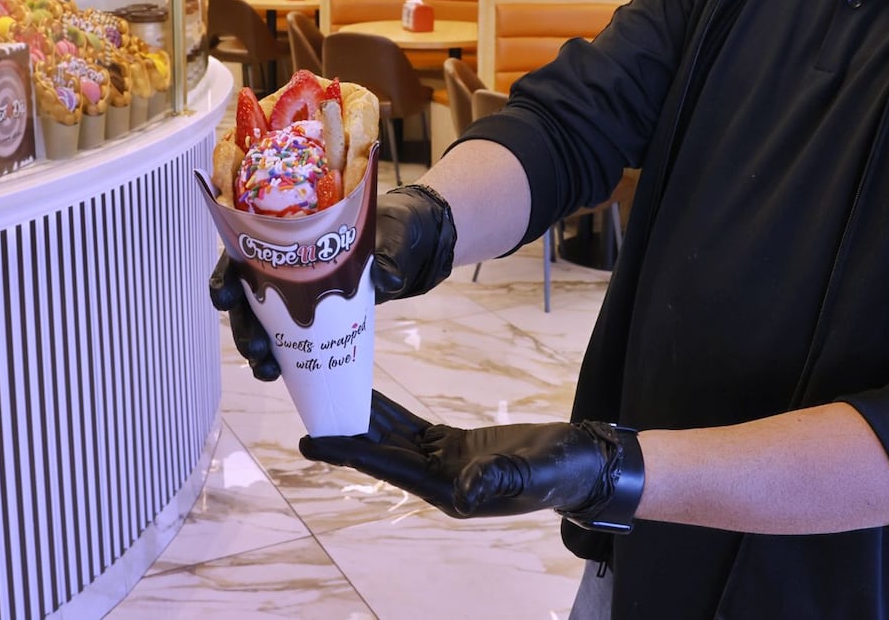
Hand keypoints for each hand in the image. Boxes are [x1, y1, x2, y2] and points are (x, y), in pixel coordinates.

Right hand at [210, 184, 457, 379]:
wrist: (403, 244)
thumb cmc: (389, 228)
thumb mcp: (391, 235)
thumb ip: (388, 255)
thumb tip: (388, 279)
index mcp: (286, 233)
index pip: (240, 254)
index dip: (225, 277)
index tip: (225, 298)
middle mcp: (280, 264)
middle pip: (245, 298)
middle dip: (244, 327)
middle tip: (258, 348)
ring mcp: (293, 292)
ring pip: (260, 323)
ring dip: (258, 350)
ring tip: (268, 370)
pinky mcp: (311, 314)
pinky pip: (287, 338)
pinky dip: (281, 357)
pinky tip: (281, 374)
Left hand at [299, 391, 644, 531]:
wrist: (581, 465)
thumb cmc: (558, 472)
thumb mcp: (529, 474)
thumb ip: (496, 481)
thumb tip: (464, 492)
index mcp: (447, 489)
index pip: (386, 467)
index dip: (347, 452)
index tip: (309, 441)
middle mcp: (438, 479)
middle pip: (379, 452)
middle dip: (344, 434)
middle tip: (307, 408)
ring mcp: (445, 462)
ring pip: (393, 438)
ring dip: (363, 420)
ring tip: (330, 396)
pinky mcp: (456, 445)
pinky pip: (412, 427)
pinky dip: (390, 413)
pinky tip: (372, 399)